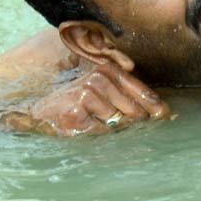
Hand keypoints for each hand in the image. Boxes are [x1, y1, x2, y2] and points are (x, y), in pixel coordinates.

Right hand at [0, 62, 170, 135]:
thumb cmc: (71, 97)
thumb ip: (126, 94)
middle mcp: (98, 78)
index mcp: (107, 68)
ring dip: (113, 125)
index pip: (139, 88)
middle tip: (137, 123)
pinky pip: (101, 130)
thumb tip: (162, 111)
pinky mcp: (76, 112)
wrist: (33, 106)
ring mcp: (87, 93)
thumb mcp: (99, 88)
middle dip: (137, 119)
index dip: (154, 104)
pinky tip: (87, 124)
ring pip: (118, 120)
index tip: (167, 114)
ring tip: (96, 118)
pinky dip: (99, 131)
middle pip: (133, 109)